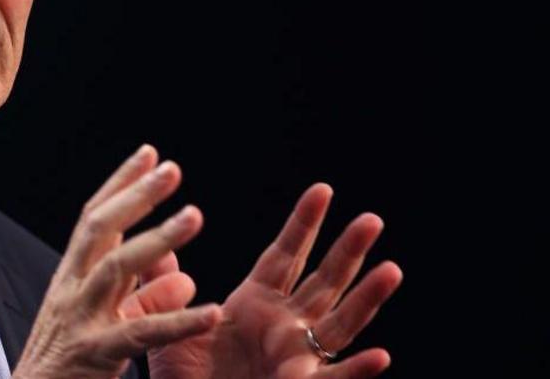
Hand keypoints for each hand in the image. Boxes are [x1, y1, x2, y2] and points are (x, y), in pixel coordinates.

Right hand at [14, 145, 221, 378]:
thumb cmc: (65, 371)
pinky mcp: (94, 355)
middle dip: (136, 196)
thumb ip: (144, 300)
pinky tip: (212, 312)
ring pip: (116, 268)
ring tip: (194, 216)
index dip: (121, 184)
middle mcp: (71, 292)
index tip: (149, 153)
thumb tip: (186, 277)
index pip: (94, 220)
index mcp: (71, 281)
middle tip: (170, 168)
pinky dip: (178, 321)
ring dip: (157, 238)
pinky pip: (140, 333)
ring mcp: (80, 321)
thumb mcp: (104, 325)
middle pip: (100, 230)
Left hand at [144, 183, 402, 378]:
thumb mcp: (168, 324)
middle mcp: (285, 324)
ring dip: (366, 299)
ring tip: (391, 270)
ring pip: (340, 324)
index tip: (322, 189)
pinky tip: (379, 355)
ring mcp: (296, 357)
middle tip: (372, 219)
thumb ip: (164, 284)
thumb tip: (157, 241)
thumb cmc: (184, 377)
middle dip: (347, 251)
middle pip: (324, 281)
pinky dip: (356, 369)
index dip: (304, 223)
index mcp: (257, 302)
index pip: (286, 255)